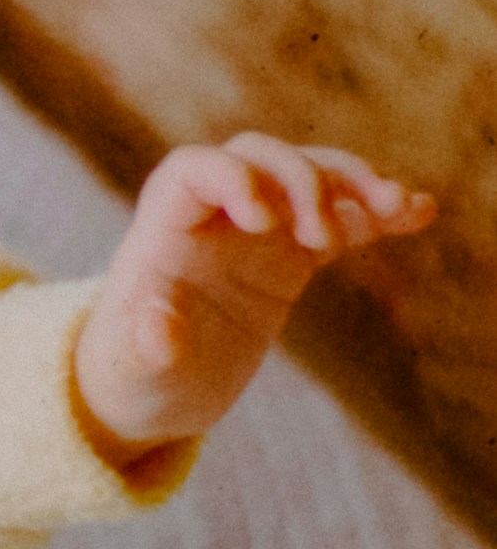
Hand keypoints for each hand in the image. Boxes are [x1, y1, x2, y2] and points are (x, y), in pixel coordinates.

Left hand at [73, 135, 434, 465]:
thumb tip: (160, 330)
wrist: (155, 390)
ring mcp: (256, 230)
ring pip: (308, 177)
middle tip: (328, 238)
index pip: (192, 170)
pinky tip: (418, 213)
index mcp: (162, 231)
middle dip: (302, 181)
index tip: (262, 220)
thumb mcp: (133, 374)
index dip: (231, 178)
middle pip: (260, 158)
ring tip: (399, 208)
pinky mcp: (290, 254)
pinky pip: (339, 217)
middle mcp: (210, 216)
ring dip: (354, 185)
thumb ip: (144, 349)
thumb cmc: (131, 377)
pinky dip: (376, 213)